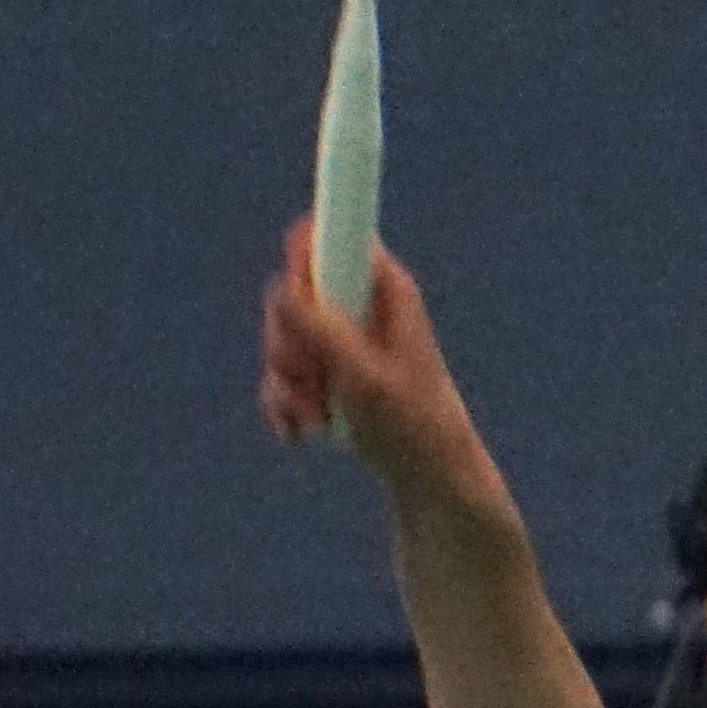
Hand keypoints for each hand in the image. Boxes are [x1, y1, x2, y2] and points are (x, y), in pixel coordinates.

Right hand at [258, 218, 494, 509]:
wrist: (426, 473)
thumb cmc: (413, 420)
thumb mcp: (365, 376)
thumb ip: (323, 330)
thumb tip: (282, 287)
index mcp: (382, 287)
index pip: (331, 235)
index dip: (303, 257)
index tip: (297, 296)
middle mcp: (357, 305)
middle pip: (288, 293)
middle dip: (288, 344)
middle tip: (312, 377)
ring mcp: (336, 339)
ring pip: (279, 339)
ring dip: (288, 385)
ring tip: (318, 417)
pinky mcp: (322, 372)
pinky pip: (280, 376)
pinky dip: (285, 407)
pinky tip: (302, 434)